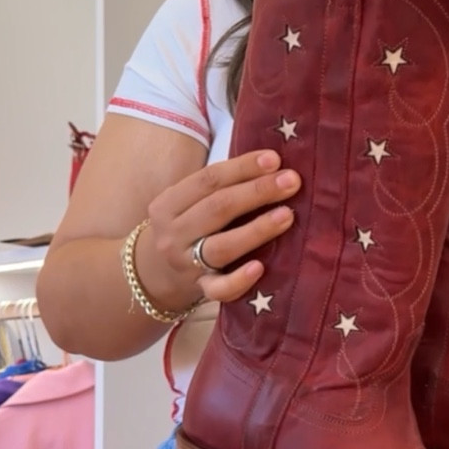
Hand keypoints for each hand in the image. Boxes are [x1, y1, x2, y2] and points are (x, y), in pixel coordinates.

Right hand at [136, 149, 300, 307]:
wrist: (157, 273)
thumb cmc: (188, 227)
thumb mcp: (190, 203)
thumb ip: (222, 186)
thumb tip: (273, 165)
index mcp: (169, 204)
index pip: (208, 179)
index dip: (242, 167)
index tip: (274, 159)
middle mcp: (173, 233)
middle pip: (217, 208)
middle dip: (257, 192)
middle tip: (292, 181)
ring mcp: (186, 264)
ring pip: (221, 247)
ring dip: (257, 230)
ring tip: (287, 215)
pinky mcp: (200, 289)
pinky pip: (218, 289)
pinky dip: (239, 280)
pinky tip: (260, 268)